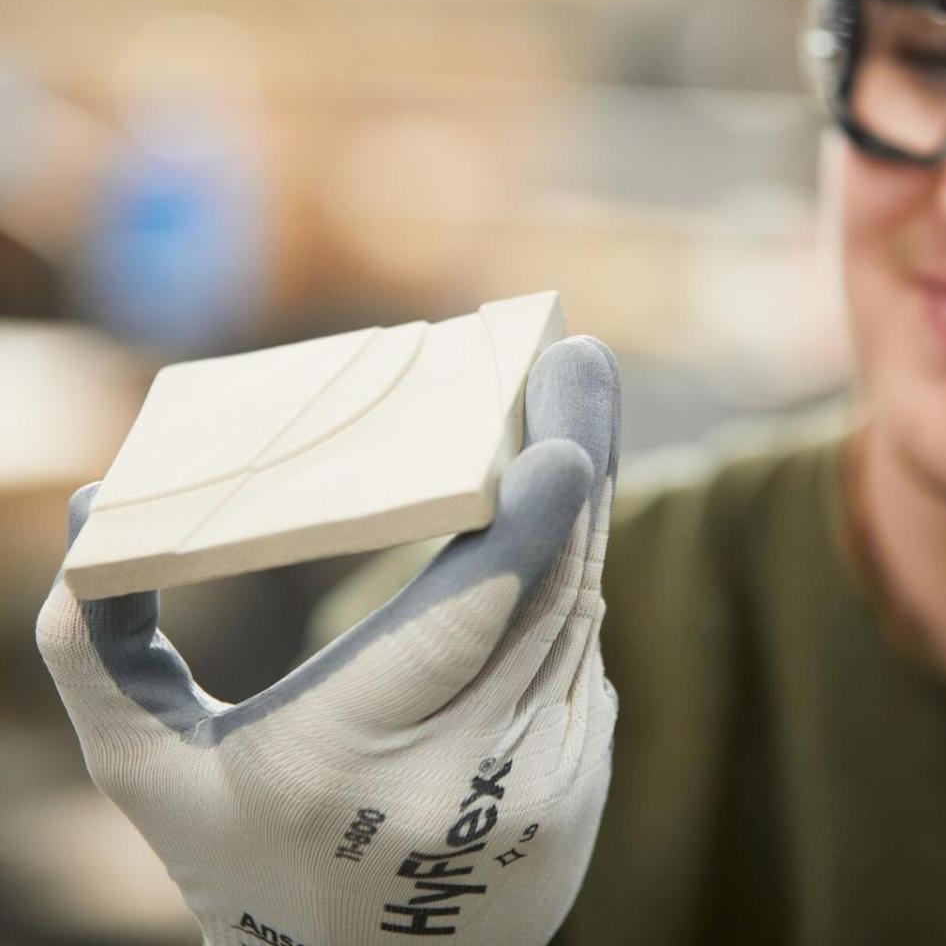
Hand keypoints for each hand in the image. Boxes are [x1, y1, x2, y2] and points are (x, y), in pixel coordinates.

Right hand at [37, 336, 619, 945]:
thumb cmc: (237, 852)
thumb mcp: (151, 766)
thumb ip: (103, 649)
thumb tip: (96, 518)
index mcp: (345, 761)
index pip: (462, 622)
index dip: (526, 525)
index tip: (566, 444)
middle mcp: (462, 786)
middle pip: (544, 590)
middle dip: (573, 466)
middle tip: (579, 360)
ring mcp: (535, 800)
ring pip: (574, 613)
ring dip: (574, 514)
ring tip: (571, 411)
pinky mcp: (577, 800)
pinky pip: (581, 658)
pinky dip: (567, 585)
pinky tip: (558, 526)